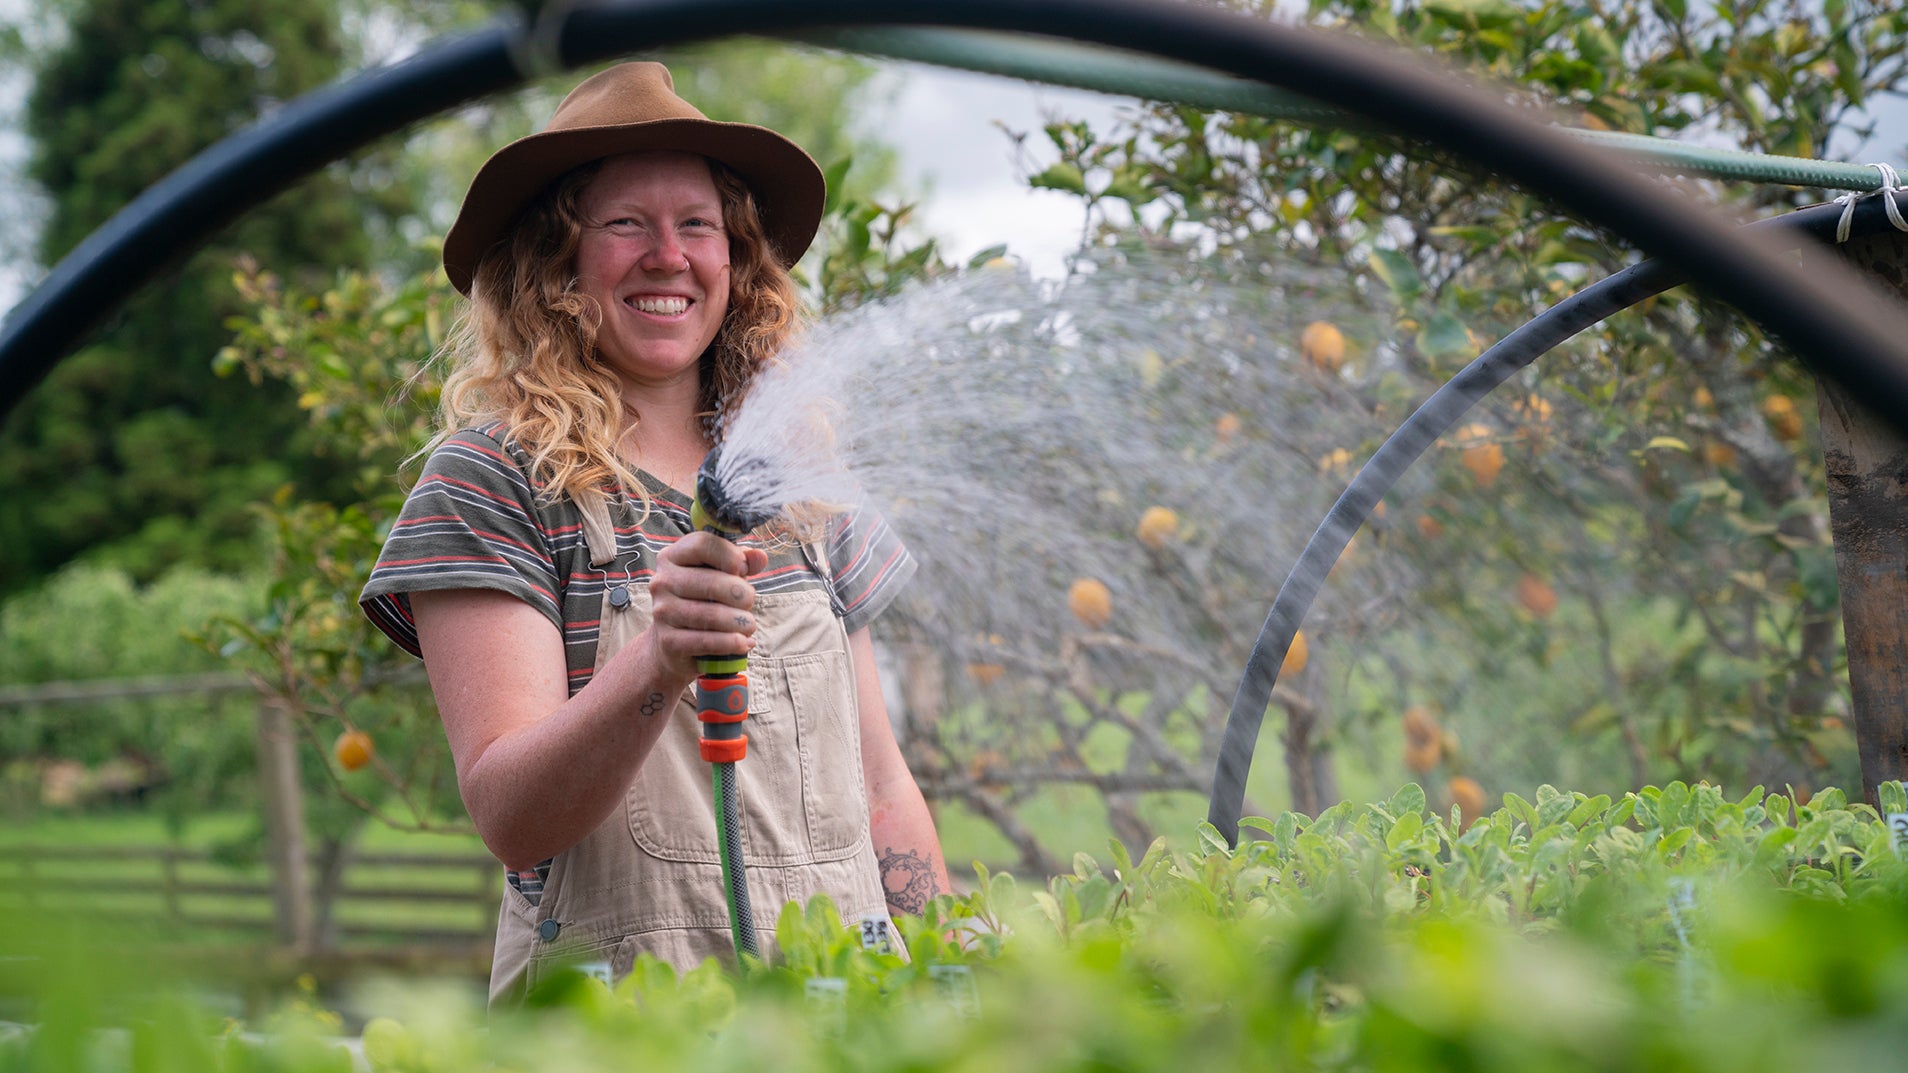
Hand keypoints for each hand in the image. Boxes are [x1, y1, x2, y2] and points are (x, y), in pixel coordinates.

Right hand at [646, 530, 769, 679]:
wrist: (674, 644)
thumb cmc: (703, 601)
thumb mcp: (723, 576)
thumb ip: (742, 562)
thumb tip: (759, 556)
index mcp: (672, 557)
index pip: (702, 544)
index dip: (730, 556)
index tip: (743, 569)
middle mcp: (662, 581)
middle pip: (711, 582)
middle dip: (742, 594)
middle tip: (749, 602)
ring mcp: (662, 612)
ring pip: (711, 615)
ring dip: (740, 622)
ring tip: (749, 625)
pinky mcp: (668, 641)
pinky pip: (707, 641)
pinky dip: (732, 643)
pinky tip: (744, 642)